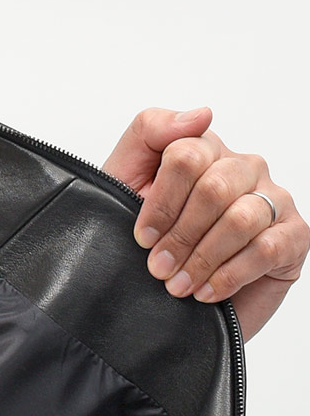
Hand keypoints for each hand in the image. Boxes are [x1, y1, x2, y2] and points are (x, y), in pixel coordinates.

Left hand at [101, 106, 308, 341]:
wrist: (162, 301)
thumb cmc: (145, 241)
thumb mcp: (124, 182)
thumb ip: (149, 132)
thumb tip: (201, 114)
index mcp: (205, 151)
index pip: (187, 154)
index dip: (160, 201)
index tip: (142, 237)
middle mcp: (243, 169)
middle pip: (214, 187)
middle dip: (179, 235)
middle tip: (157, 269)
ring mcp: (272, 200)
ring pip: (241, 217)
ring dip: (202, 258)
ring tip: (177, 286)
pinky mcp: (292, 237)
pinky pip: (268, 248)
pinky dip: (229, 275)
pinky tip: (206, 292)